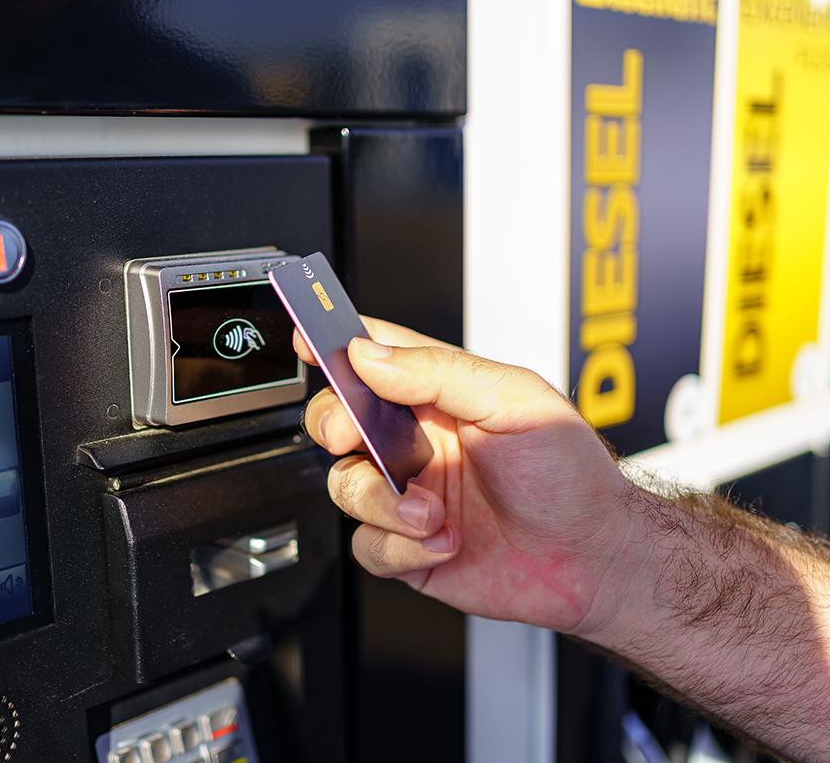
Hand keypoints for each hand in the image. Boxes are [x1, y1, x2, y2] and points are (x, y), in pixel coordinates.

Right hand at [297, 318, 636, 636]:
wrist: (593, 560)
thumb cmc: (568, 474)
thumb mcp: (513, 401)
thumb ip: (438, 372)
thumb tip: (369, 355)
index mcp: (438, 396)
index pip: (374, 357)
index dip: (336, 345)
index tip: (307, 340)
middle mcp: (416, 442)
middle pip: (337, 420)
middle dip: (334, 425)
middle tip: (351, 434)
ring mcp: (407, 494)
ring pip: (345, 486)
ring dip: (384, 501)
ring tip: (432, 511)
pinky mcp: (406, 547)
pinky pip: (368, 546)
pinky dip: (402, 547)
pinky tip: (445, 542)